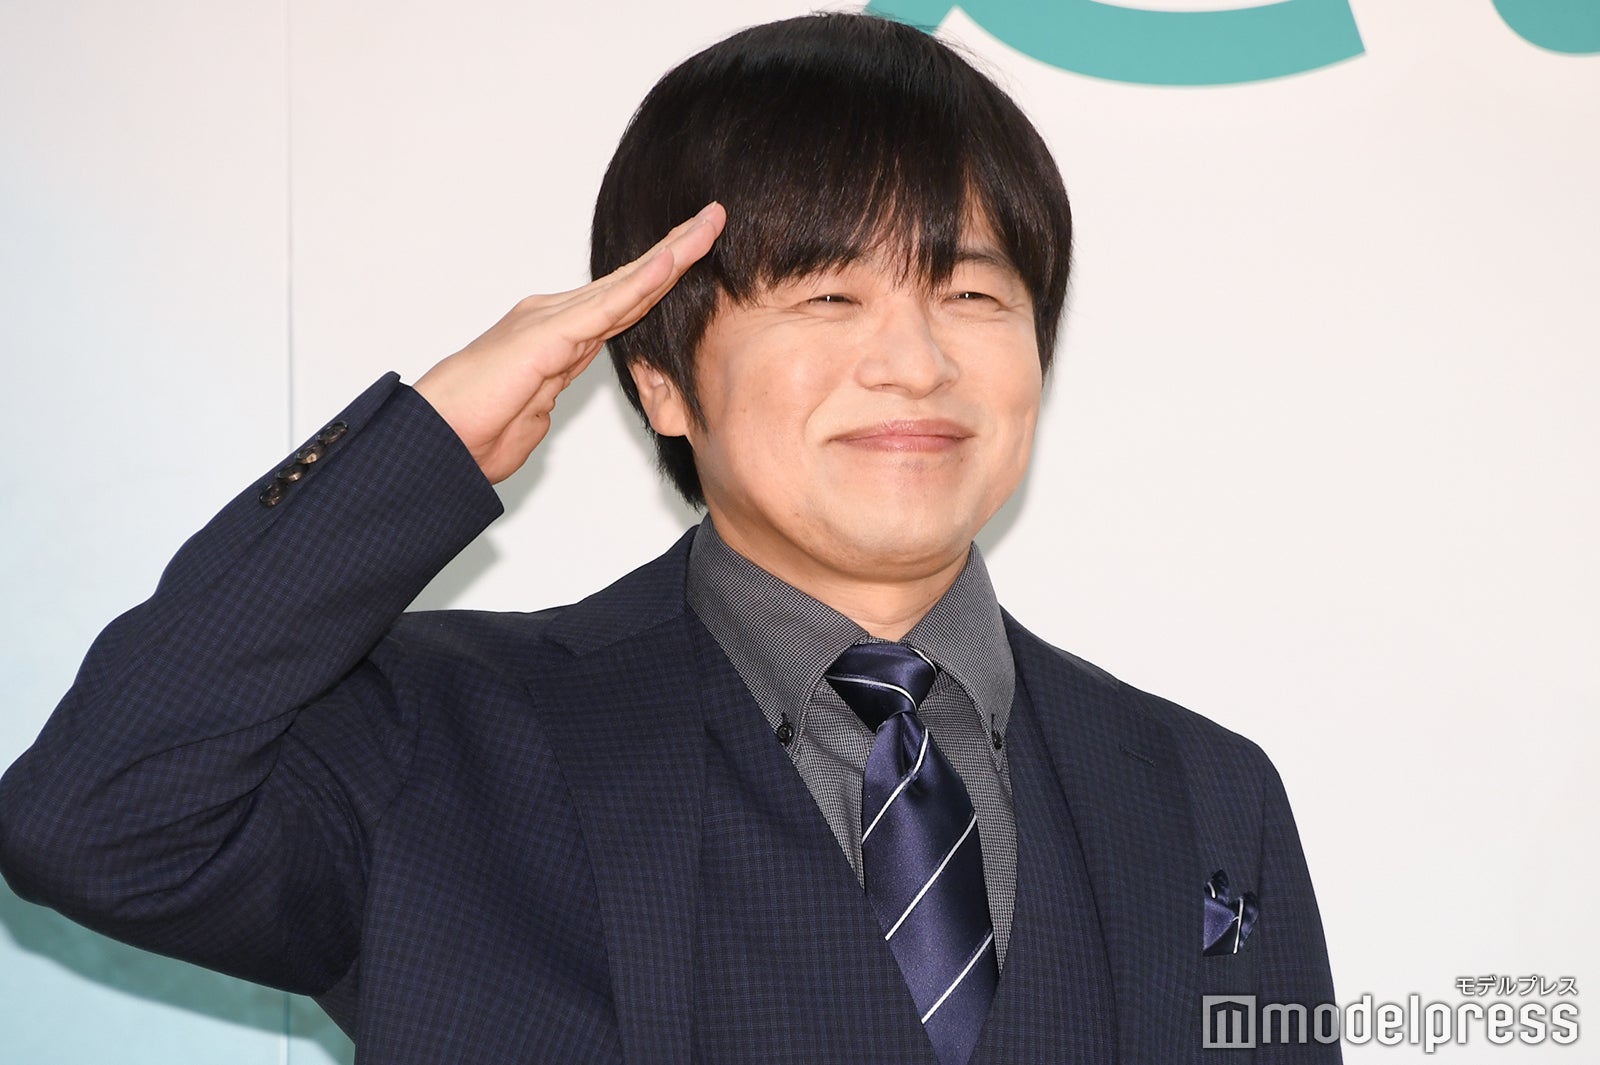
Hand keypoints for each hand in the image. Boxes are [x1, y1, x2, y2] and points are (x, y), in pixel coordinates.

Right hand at [414, 202, 724, 483]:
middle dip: (676, 250)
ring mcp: (551, 321)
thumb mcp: (530, 414)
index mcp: (557, 337)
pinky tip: (671, 262)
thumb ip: (547, 397)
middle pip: (631, 281)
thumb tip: (552, 401)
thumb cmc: (473, 434)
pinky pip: (606, 307)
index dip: (661, 279)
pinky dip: (641, 284)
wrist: (436, 442)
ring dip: (671, 254)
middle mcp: (555, 318)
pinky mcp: (547, 336)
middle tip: (714, 220)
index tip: (696, 258)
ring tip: (708, 226)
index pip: (623, 303)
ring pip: (626, 283)